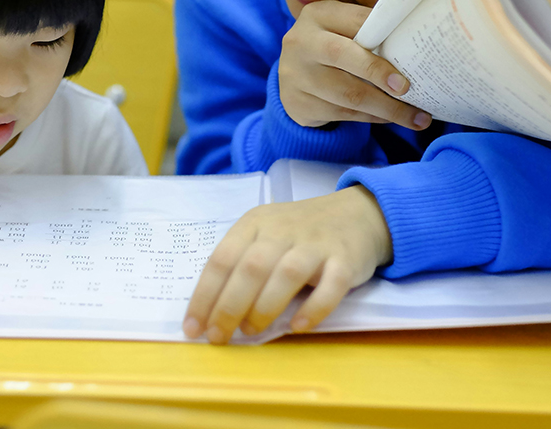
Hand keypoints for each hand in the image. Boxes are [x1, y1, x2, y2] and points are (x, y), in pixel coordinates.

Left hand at [182, 185, 391, 343]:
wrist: (357, 213)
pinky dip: (314, 308)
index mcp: (255, 223)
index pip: (222, 259)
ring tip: (251, 331)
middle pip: (251, 268)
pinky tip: (298, 326)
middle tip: (219, 337)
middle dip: (229, 307)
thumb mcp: (265, 234)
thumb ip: (242, 264)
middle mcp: (283, 230)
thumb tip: (212, 312)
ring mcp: (316, 244)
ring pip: (287, 274)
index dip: (205, 296)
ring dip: (265, 307)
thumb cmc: (300, 232)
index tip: (193, 328)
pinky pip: (331, 285)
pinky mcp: (346, 259)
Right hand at [279, 0, 430, 130]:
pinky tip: (390, 118)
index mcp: (318, 15)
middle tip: (407, 89)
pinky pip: (343, 114)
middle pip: (342, 55)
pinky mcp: (298, 104)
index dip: (384, 34)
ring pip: (347, 94)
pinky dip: (372, 117)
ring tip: (417, 118)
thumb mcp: (342, 29)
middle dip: (379, 72)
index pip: (356, 20)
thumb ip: (370, 31)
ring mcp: (296, 75)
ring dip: (387, 108)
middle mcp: (301, 42)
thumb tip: (418, 41)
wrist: (292, 77)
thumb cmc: (332, 47)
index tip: (412, 51)